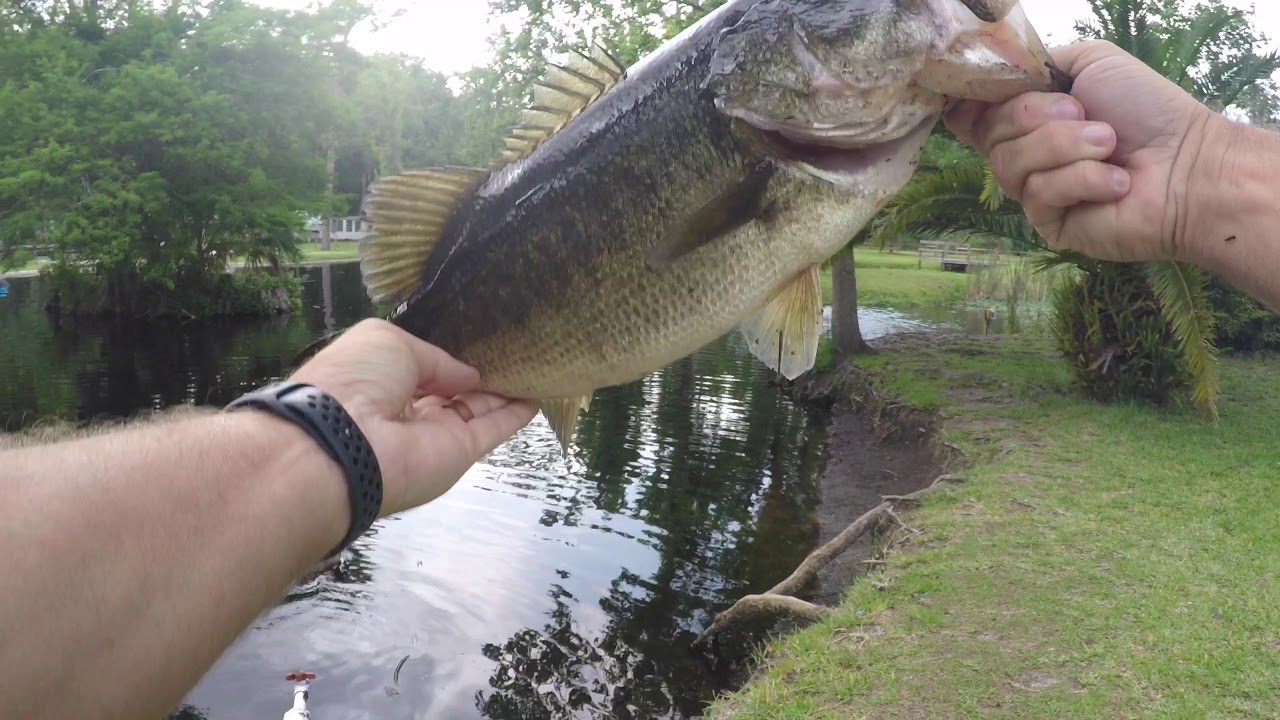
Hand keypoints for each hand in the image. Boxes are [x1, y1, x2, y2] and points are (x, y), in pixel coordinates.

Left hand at [288, 319, 535, 515]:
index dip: (447, 360)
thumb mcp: (389, 342)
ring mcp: (436, 434)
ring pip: (477, 409)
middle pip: (452, 391)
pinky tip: (538, 395)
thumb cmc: (356, 380)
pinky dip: (516, 415)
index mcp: (382, 380)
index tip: (478, 343)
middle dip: (480, 375)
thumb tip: (469, 376)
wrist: (344, 442)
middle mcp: (409, 410)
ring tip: (535, 367)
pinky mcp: (461, 453)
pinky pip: (493, 429)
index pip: (422, 370)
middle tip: (515, 352)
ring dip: (504, 392)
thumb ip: (436, 358)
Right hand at [944, 39, 1226, 263]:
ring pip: (1009, 163)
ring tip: (1110, 146)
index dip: (968, 103)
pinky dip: (1082, 179)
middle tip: (1085, 115)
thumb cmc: (1148, 111)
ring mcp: (1033, 190)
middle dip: (1034, 117)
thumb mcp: (1093, 63)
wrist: (1188, 165)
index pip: (970, 114)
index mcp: (1030, 116)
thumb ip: (1039, 63)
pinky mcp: (1047, 223)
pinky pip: (1039, 194)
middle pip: (987, 132)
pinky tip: (1116, 182)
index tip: (984, 96)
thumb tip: (999, 77)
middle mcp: (1025, 152)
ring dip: (1065, 147)